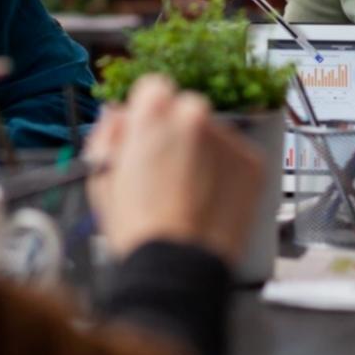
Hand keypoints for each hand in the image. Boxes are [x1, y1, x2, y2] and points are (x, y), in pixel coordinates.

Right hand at [86, 74, 263, 266]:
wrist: (176, 267)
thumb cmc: (136, 228)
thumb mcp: (101, 175)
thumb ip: (109, 134)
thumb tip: (117, 114)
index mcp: (154, 110)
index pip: (154, 87)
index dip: (147, 114)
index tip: (148, 135)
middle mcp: (195, 114)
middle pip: (186, 109)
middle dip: (177, 132)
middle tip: (167, 170)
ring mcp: (228, 138)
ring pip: (213, 134)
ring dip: (203, 153)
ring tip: (189, 194)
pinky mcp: (253, 163)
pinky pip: (236, 157)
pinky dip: (225, 173)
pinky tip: (209, 200)